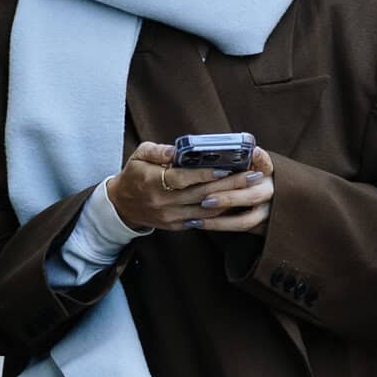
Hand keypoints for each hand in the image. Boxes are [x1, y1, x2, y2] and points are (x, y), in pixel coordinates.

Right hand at [106, 143, 275, 235]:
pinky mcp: (175, 226)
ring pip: (206, 210)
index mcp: (154, 183)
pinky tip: (237, 203)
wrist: (122, 205)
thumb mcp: (139, 155)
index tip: (228, 166)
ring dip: (230, 199)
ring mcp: (171, 217)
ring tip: (251, 188)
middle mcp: (164, 203)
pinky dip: (219, 213)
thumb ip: (158, 151)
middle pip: (202, 195)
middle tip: (253, 175)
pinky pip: (202, 220)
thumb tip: (177, 150)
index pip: (184, 179)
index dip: (206, 174)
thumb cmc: (134, 174)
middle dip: (230, 184)